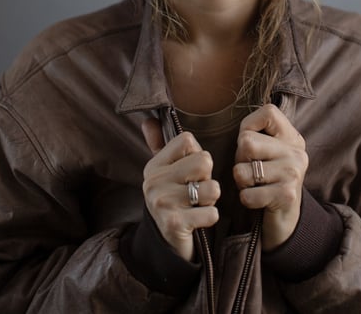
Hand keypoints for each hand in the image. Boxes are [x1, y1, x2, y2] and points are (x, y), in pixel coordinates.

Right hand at [141, 119, 220, 261]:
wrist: (165, 242)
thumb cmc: (172, 198)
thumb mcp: (163, 171)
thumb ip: (158, 143)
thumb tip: (149, 119)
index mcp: (154, 165)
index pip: (188, 140)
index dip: (197, 153)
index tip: (189, 170)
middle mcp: (154, 181)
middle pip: (204, 160)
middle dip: (207, 176)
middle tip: (196, 189)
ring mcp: (163, 203)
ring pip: (212, 187)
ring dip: (211, 198)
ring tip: (198, 204)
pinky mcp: (175, 224)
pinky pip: (212, 213)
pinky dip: (211, 217)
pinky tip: (198, 220)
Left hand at [233, 104, 307, 250]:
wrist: (285, 218)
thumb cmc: (266, 177)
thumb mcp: (266, 150)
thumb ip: (255, 133)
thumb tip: (242, 134)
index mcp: (291, 137)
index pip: (268, 112)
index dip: (249, 126)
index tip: (252, 143)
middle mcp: (296, 152)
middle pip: (246, 142)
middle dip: (240, 158)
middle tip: (251, 169)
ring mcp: (293, 173)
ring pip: (242, 169)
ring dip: (241, 181)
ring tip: (255, 184)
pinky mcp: (287, 195)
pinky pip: (247, 194)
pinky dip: (246, 199)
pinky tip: (258, 199)